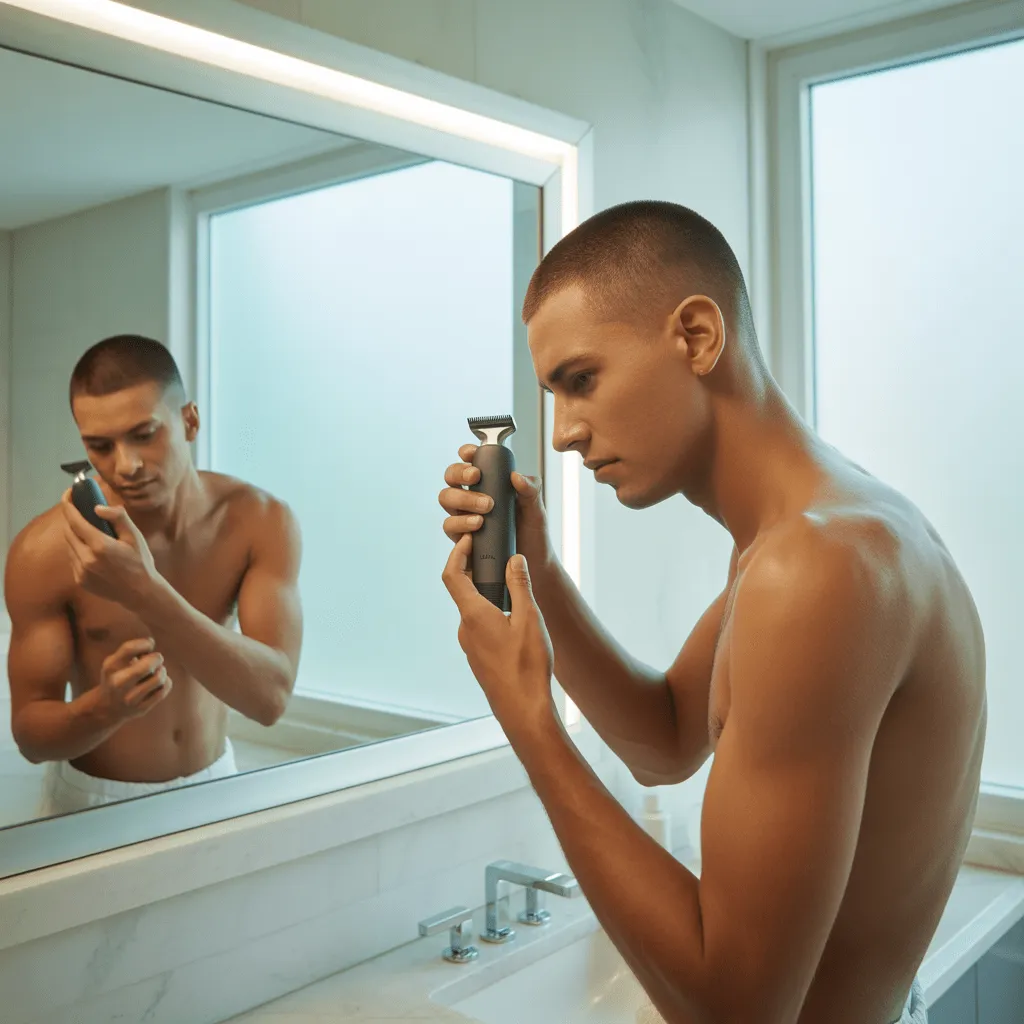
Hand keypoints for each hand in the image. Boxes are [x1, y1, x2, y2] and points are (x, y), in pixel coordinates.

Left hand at [61, 489, 158, 606]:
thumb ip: (118, 518)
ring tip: (88, 530)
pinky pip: (73, 558)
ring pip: (69, 545)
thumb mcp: (135, 537)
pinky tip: (92, 549)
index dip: (68, 505)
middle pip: (68, 531)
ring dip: (74, 535)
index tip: (68, 494)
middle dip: (71, 518)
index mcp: (99, 545)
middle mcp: (86, 559)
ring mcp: (81, 571)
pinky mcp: (80, 580)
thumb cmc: (141, 562)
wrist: (140, 593)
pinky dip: (78, 549)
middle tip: (79, 509)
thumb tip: (97, 507)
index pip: (74, 520)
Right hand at [96, 637, 171, 723]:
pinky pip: (163, 690)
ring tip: (157, 671)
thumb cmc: (117, 677)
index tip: (150, 645)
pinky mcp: (141, 708)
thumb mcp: (115, 661)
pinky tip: (158, 682)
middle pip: (148, 665)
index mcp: (111, 667)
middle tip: (156, 659)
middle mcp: (118, 683)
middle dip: (157, 658)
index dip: (145, 643)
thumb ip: (131, 649)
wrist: (107, 707)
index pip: (129, 649)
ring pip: (159, 678)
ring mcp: (130, 698)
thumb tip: (151, 642)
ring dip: (162, 671)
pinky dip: (166, 682)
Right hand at [438, 445, 552, 566]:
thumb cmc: (534, 534)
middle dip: (459, 474)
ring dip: (462, 500)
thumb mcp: (537, 509)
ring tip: (484, 510)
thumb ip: (531, 490)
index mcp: (489, 485)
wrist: (534, 566)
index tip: (471, 453)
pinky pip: (450, 527)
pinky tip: (476, 528)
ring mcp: (465, 518)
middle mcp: (472, 499)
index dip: (466, 454)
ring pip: (446, 500)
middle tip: (477, 477)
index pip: (470, 463)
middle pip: (451, 478)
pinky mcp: (462, 539)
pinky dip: (460, 524)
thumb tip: (516, 476)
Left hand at [441, 535, 554, 732]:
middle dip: (478, 572)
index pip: (452, 575)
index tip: (469, 539)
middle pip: (463, 591)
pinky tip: (514, 620)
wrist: (523, 710)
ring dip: (488, 596)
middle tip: (499, 559)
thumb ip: (520, 586)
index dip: (457, 553)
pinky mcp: (479, 658)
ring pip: (474, 611)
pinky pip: (481, 628)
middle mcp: (465, 629)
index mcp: (473, 615)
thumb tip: (514, 559)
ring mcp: (470, 646)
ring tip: (513, 589)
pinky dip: (492, 615)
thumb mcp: (529, 619)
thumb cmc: (527, 666)